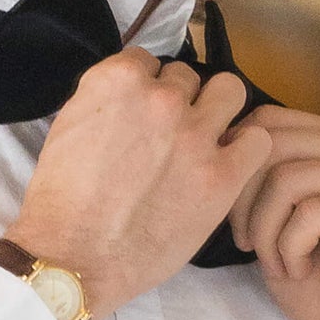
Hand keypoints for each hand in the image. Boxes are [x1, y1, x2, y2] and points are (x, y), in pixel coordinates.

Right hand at [6, 50, 271, 316]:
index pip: (149, 61)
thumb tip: (134, 97)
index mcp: (118, 81)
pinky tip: (229, 165)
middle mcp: (161, 98)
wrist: (72, 258)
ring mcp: (195, 134)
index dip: (147, 88)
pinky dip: (246, 148)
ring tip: (207, 139)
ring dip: (219, 110)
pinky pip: (258, 140)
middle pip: (189, 77)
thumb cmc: (61, 200)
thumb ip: (108, 101)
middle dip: (181, 101)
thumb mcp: (70, 126)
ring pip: (230, 91)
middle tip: (170, 134)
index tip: (143, 114)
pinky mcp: (222, 174)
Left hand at [227, 106, 319, 319]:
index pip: (270, 121)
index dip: (237, 170)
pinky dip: (289, 248)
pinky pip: (308, 210)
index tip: (238, 221)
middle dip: (245, 200)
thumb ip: (262, 174)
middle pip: (273, 144)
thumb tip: (221, 141)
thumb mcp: (279, 217)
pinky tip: (300, 270)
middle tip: (250, 244)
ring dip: (266, 230)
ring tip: (278, 263)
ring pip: (286, 177)